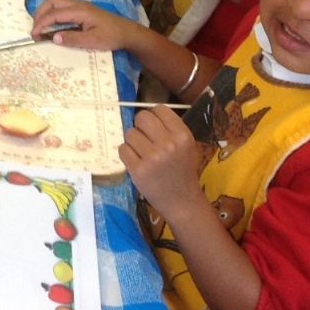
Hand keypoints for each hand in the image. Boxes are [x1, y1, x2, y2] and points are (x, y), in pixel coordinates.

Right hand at [30, 0, 138, 51]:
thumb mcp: (93, 41)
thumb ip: (73, 39)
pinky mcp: (82, 10)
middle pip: (52, 1)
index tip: (33, 35)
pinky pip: (62, 7)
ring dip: (46, 11)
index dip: (41, 23)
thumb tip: (53, 38)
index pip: (54, 13)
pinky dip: (53, 13)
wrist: (128, 33)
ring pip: (57, 1)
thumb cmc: (112, 37)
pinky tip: (52, 25)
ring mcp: (80, 6)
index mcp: (79, 10)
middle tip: (35, 29)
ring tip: (40, 26)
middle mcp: (78, 4)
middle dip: (40, 13)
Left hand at [119, 105, 203, 220]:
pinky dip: (127, 154)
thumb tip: (145, 114)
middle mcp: (168, 144)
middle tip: (145, 138)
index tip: (154, 127)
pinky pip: (122, 149)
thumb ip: (170, 128)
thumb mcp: (186, 145)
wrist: (182, 201)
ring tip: (142, 153)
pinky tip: (137, 161)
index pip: (159, 109)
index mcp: (182, 135)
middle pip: (141, 117)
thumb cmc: (182, 170)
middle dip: (140, 126)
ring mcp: (152, 157)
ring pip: (130, 133)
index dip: (154, 116)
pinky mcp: (138, 170)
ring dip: (133, 141)